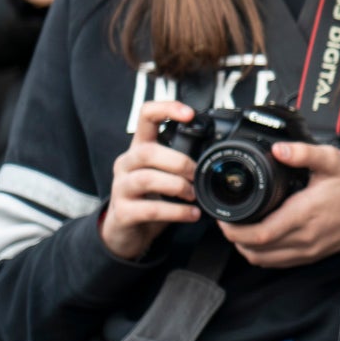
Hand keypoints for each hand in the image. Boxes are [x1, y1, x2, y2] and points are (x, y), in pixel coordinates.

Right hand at [103, 100, 200, 259]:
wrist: (126, 231)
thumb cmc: (151, 197)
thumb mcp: (165, 174)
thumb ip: (183, 161)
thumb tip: (217, 154)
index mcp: (139, 148)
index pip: (146, 116)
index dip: (166, 109)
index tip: (190, 114)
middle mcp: (126, 163)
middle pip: (148, 152)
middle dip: (179, 162)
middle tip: (196, 175)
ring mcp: (121, 188)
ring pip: (146, 179)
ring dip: (177, 186)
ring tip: (194, 195)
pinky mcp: (123, 212)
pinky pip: (150, 209)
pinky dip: (176, 212)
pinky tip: (192, 214)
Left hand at [221, 140, 339, 268]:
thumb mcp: (330, 159)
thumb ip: (302, 152)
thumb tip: (277, 149)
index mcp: (304, 215)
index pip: (258, 235)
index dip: (234, 230)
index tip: (224, 217)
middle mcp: (304, 238)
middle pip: (256, 250)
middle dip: (235, 237)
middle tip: (227, 219)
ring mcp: (309, 250)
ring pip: (264, 260)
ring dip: (247, 248)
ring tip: (241, 228)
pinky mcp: (313, 255)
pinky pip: (278, 262)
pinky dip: (262, 254)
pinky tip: (261, 238)